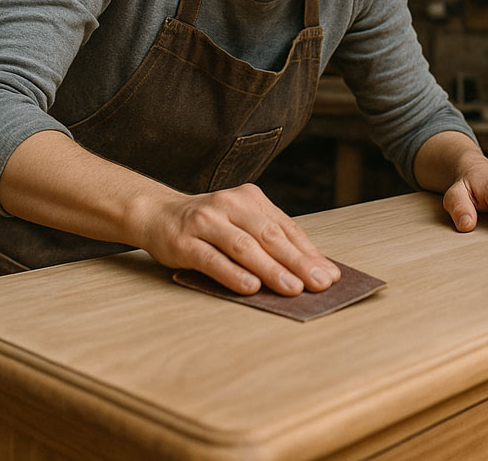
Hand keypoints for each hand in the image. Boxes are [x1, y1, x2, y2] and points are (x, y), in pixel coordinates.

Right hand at [139, 183, 340, 295]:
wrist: (156, 214)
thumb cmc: (209, 226)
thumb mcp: (240, 223)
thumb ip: (269, 241)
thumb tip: (310, 270)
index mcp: (250, 199)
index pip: (286, 227)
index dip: (310, 252)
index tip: (330, 274)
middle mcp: (230, 205)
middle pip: (270, 236)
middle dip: (298, 262)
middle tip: (319, 284)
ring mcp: (206, 221)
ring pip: (244, 247)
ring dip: (271, 270)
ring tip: (292, 289)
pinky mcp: (184, 241)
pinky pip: (212, 259)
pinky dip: (233, 274)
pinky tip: (251, 288)